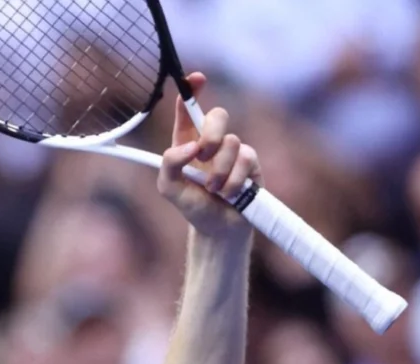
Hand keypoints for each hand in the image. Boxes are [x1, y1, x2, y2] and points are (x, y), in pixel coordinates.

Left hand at [157, 73, 260, 238]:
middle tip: (202, 155)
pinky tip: (229, 194)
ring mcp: (233, 150)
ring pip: (232, 142)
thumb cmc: (191, 205)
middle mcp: (211, 142)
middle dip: (212, 133)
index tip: (196, 79)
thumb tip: (191, 147)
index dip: (192, 89)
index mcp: (186, 141)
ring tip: (213, 190)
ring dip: (220, 171)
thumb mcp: (168, 187)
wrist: (218, 228)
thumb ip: (169, 163)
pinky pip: (246, 159)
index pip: (189, 109)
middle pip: (218, 114)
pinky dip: (234, 180)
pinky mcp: (251, 163)